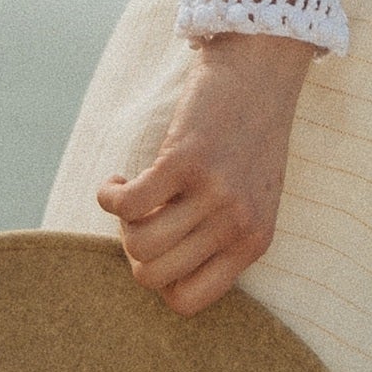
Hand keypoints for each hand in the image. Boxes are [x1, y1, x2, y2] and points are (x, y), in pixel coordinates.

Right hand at [96, 34, 315, 314]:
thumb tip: (157, 274)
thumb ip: (220, 238)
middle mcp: (237, 224)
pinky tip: (118, 179)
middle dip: (134, 251)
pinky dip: (108, 195)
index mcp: (255, 242)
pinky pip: (127, 205)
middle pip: (153, 276)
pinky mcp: (185, 161)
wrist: (262, 70)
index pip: (189, 301)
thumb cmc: (250, 136)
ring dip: (122, 223)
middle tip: (143, 217)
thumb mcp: (252, 199)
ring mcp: (213, 194)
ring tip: (134, 194)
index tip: (161, 248)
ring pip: (137, 245)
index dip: (161, 281)